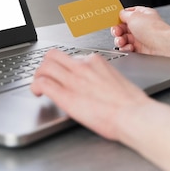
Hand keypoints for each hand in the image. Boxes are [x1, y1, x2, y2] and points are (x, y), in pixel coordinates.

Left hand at [30, 49, 150, 141]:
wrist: (134, 115)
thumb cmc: (131, 104)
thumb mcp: (116, 80)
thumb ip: (101, 77)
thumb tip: (95, 83)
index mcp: (95, 62)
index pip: (70, 56)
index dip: (62, 65)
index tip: (61, 73)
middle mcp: (82, 66)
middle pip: (52, 55)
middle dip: (45, 65)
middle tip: (44, 76)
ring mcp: (73, 79)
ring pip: (45, 67)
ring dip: (37, 75)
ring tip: (38, 85)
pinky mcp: (66, 95)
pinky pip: (43, 83)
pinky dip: (35, 87)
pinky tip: (37, 93)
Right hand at [111, 6, 169, 54]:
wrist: (163, 46)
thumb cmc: (153, 29)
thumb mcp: (134, 16)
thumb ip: (123, 14)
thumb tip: (119, 14)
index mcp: (141, 15)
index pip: (126, 14)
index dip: (119, 18)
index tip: (113, 21)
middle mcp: (141, 26)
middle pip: (123, 27)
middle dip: (117, 30)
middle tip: (117, 32)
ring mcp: (140, 38)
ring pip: (123, 38)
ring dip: (120, 40)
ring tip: (122, 41)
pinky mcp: (140, 49)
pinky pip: (127, 48)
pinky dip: (126, 48)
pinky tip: (130, 47)